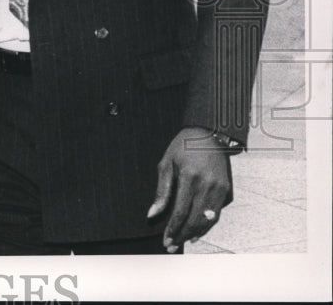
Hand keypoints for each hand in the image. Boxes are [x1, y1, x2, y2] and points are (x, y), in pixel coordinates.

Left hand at [147, 127, 231, 251]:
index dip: (173, 228)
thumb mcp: (166, 163)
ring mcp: (220, 188)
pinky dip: (207, 224)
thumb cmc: (183, 146)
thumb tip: (152, 213)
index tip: (165, 239)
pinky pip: (216, 213)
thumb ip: (161, 191)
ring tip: (183, 241)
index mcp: (190, 177)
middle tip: (172, 246)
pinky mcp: (227, 190)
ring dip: (195, 233)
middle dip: (182, 235)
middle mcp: (208, 185)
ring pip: (208, 220)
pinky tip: (197, 230)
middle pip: (195, 219)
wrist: (208, 133)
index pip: (181, 211)